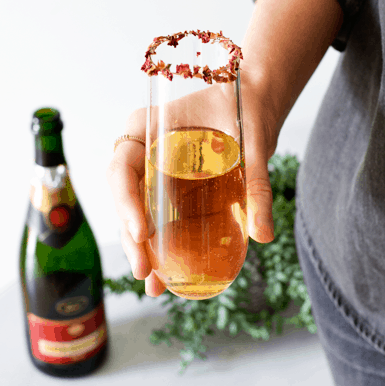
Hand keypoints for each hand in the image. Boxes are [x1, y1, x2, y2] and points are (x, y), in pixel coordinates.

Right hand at [107, 76, 276, 296]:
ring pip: (138, 212)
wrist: (253, 100)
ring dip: (142, 248)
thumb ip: (257, 185)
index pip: (122, 167)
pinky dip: (161, 244)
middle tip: (144, 271)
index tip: (142, 233)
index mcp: (148, 127)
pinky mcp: (171, 187)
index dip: (126, 202)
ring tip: (153, 285)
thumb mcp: (252, 142)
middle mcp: (143, 150)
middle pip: (125, 197)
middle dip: (131, 237)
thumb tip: (263, 235)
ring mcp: (154, 170)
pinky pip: (159, 216)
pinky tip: (166, 274)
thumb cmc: (245, 107)